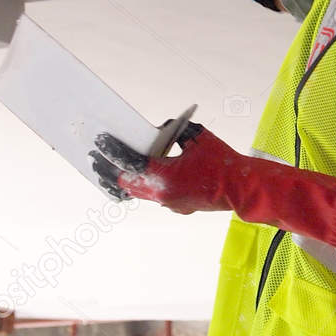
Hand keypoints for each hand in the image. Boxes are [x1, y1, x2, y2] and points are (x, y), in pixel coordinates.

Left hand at [91, 122, 216, 209]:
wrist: (242, 189)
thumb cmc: (224, 164)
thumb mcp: (198, 137)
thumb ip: (176, 130)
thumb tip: (161, 130)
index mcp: (165, 176)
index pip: (130, 163)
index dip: (112, 151)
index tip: (100, 142)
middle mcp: (162, 194)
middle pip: (125, 182)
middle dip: (107, 169)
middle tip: (93, 157)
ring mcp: (168, 202)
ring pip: (135, 193)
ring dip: (120, 181)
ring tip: (105, 171)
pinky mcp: (175, 205)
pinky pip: (149, 196)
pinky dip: (138, 187)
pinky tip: (132, 180)